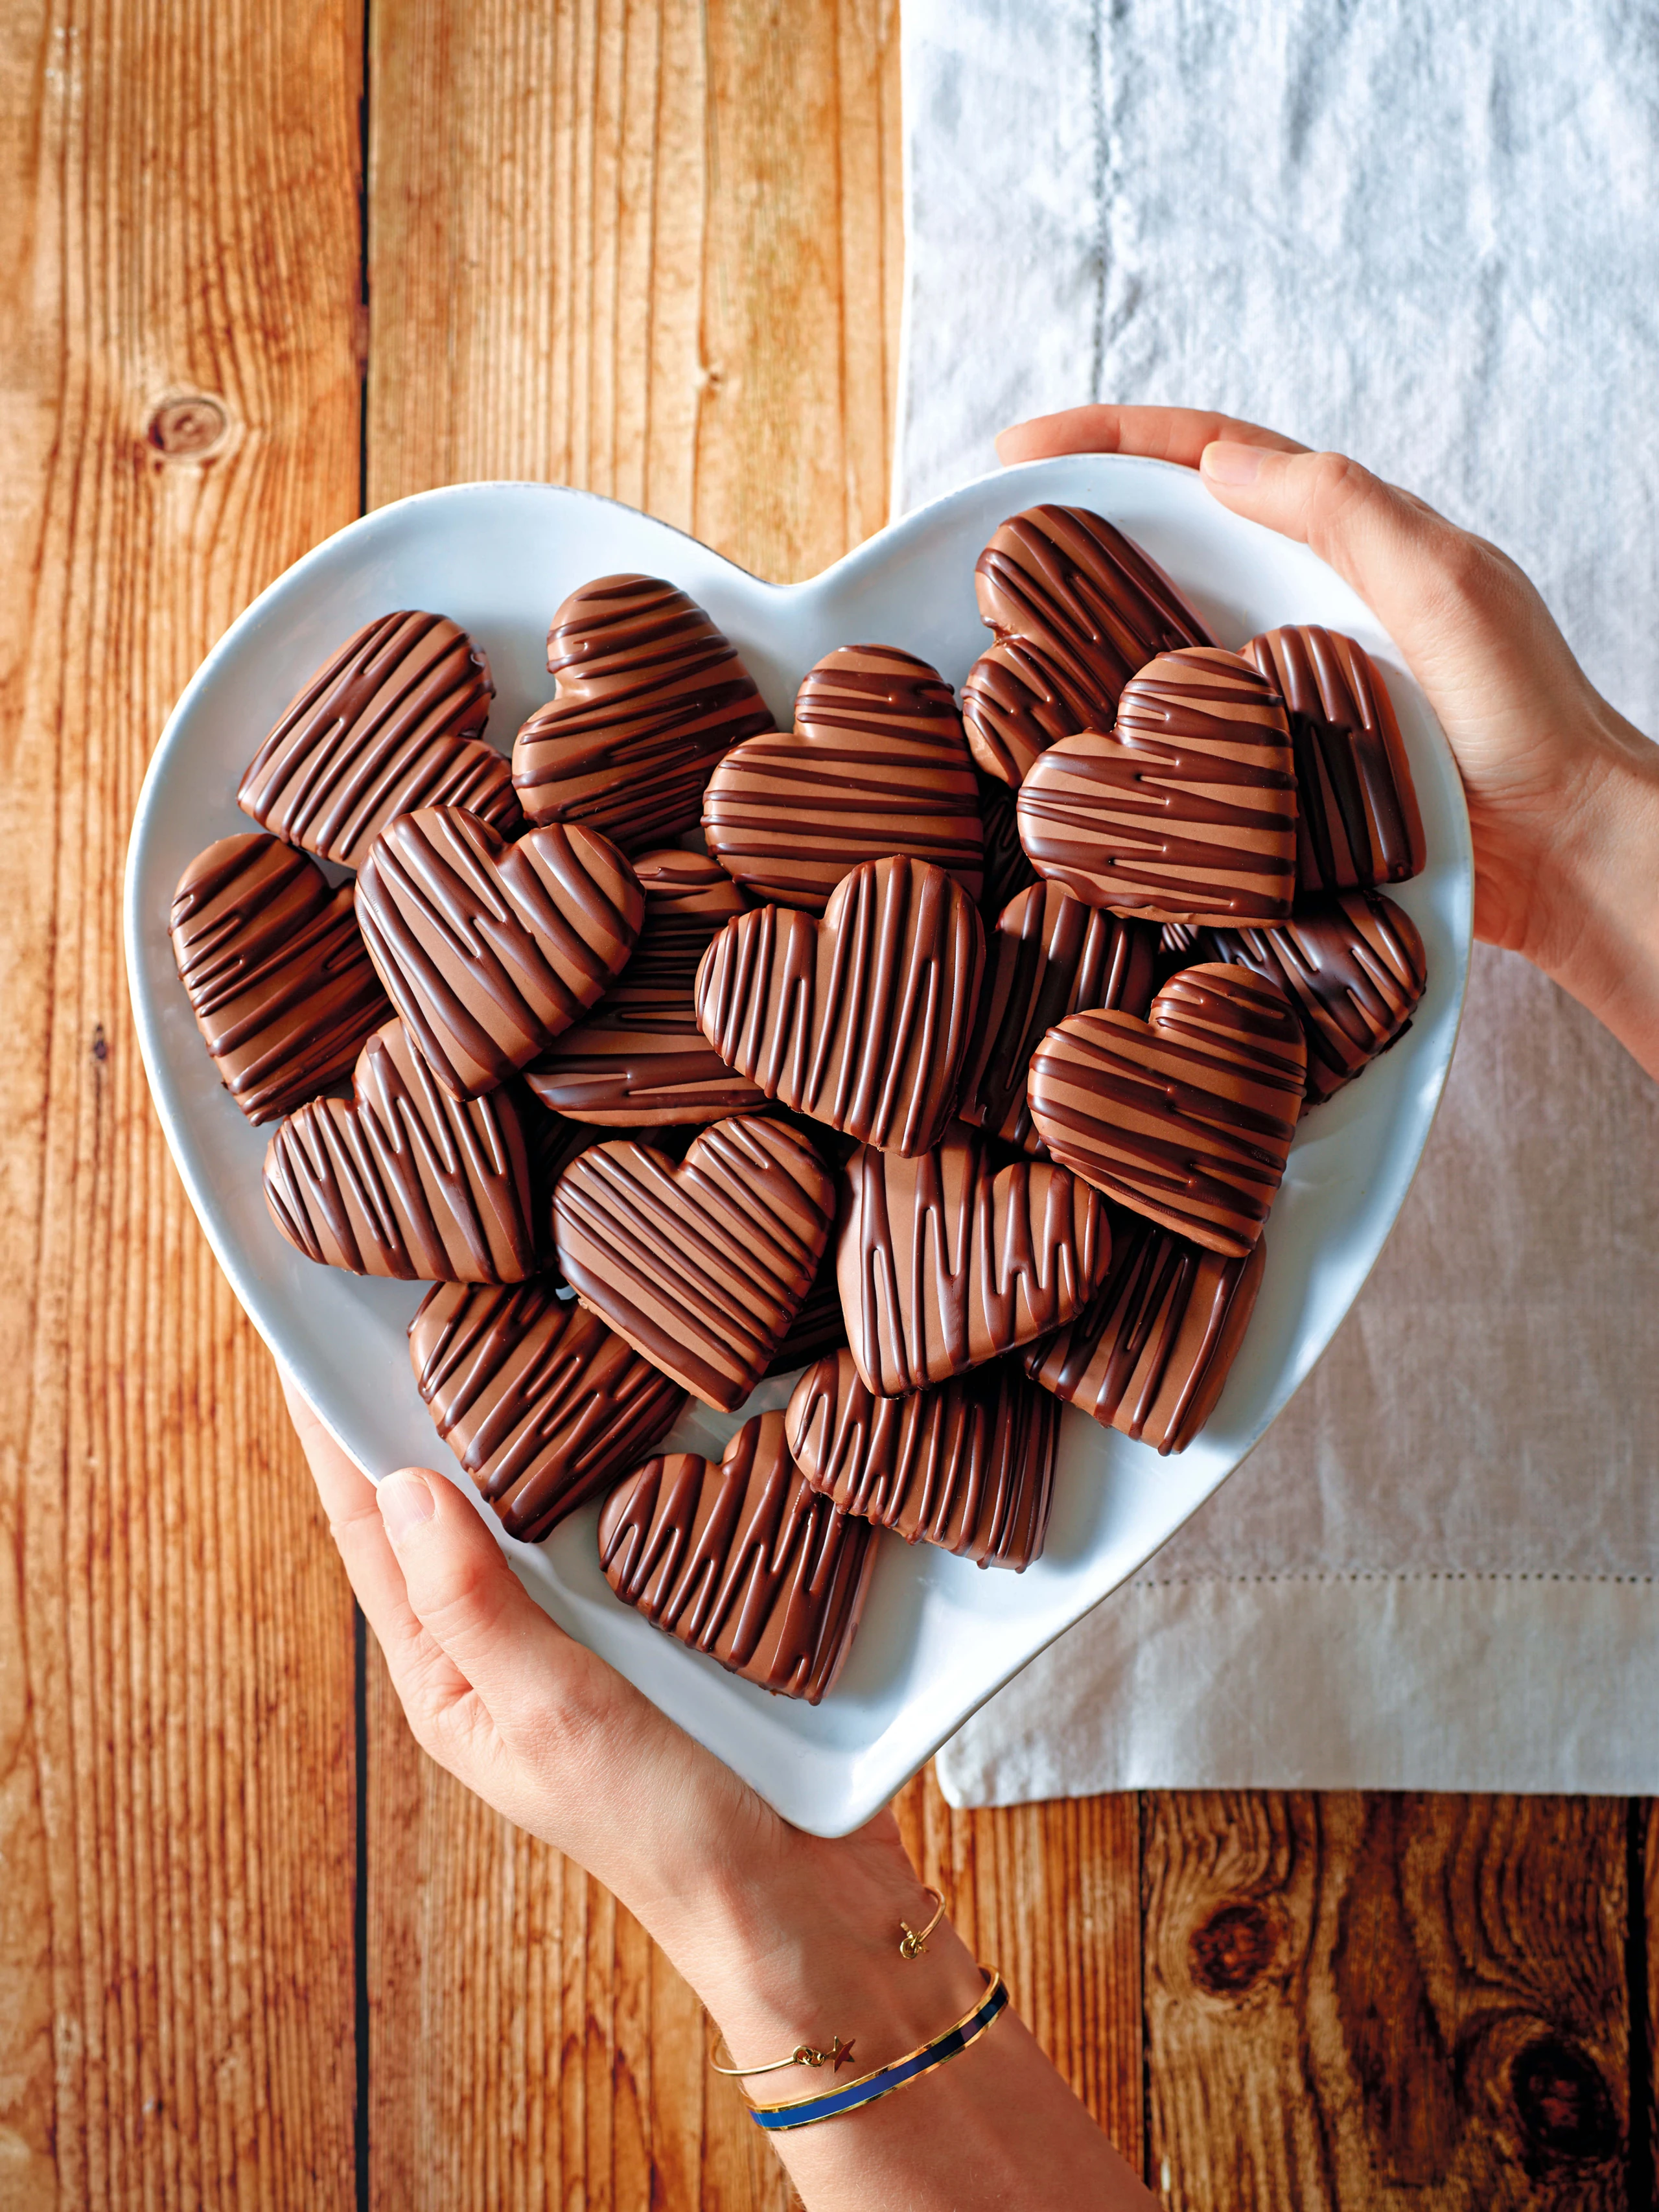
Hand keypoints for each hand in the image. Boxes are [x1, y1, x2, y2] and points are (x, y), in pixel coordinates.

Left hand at [286, 1376, 1150, 2207]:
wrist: (796, 1900)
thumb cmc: (664, 1828)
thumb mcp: (554, 1714)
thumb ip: (479, 1603)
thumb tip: (406, 1480)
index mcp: (449, 1677)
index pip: (370, 1532)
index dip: (337, 1433)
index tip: (313, 1337)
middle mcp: (502, 1646)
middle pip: (441, 1506)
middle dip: (420, 1408)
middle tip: (415, 1298)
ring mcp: (578, 1634)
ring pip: (526, 1503)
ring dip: (512, 1420)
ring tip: (504, 1322)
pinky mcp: (652, 1623)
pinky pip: (605, 1521)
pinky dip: (598, 1458)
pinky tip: (622, 1402)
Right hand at [998, 405, 1658, 1076]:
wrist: (1564, 851)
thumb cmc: (1525, 715)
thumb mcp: (1443, 583)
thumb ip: (1342, 511)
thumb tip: (1219, 461)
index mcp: (1341, 539)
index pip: (1207, 457)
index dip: (1109, 440)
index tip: (1017, 447)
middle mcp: (1301, 602)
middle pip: (1166, 538)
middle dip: (1071, 522)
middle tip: (980, 537)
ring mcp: (1282, 686)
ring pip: (1158, 635)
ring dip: (1077, 627)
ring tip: (993, 632)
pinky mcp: (1273, 767)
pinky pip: (1175, 729)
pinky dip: (1114, 724)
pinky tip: (1064, 745)